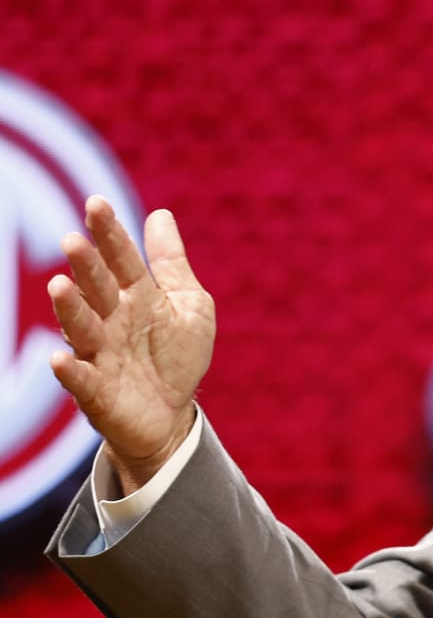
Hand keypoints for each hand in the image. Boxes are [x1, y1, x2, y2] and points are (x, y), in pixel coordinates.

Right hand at [48, 196, 215, 493]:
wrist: (171, 414)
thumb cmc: (177, 356)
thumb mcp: (188, 306)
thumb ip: (172, 265)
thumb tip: (160, 215)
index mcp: (136, 296)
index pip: (121, 259)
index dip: (109, 234)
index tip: (97, 203)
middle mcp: (112, 320)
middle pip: (97, 288)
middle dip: (86, 266)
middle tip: (74, 240)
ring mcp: (100, 354)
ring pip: (81, 327)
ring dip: (70, 308)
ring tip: (59, 286)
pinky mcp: (96, 391)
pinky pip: (81, 380)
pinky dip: (70, 370)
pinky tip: (60, 359)